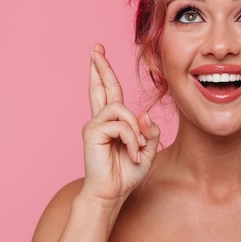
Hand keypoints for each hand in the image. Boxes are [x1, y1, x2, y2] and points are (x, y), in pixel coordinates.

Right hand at [80, 44, 159, 206]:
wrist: (112, 194)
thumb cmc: (126, 174)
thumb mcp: (146, 150)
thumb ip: (148, 131)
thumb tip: (144, 115)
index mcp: (113, 122)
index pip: (109, 92)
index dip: (104, 73)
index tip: (97, 54)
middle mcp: (101, 120)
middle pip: (101, 87)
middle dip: (100, 66)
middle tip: (96, 47)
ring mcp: (95, 125)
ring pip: (121, 109)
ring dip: (134, 130)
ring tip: (136, 149)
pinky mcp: (92, 132)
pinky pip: (120, 124)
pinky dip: (130, 139)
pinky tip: (130, 153)